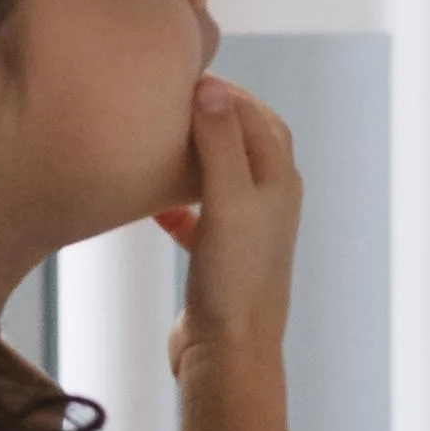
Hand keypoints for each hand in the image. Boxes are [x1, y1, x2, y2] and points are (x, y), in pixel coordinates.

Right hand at [153, 77, 301, 381]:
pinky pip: (197, 216)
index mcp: (280, 181)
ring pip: (218, 177)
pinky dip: (176, 203)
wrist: (229, 355)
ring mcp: (246, 231)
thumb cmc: (235, 280)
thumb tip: (210, 84)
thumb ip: (220, 141)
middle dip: (209, 118)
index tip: (183, 75)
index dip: (224, 91)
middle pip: (242, 142)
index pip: (257, 116)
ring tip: (158, 142)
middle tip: (168, 102)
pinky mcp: (220, 259)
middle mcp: (270, 202)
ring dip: (192, 157)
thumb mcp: (228, 200)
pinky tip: (148, 203)